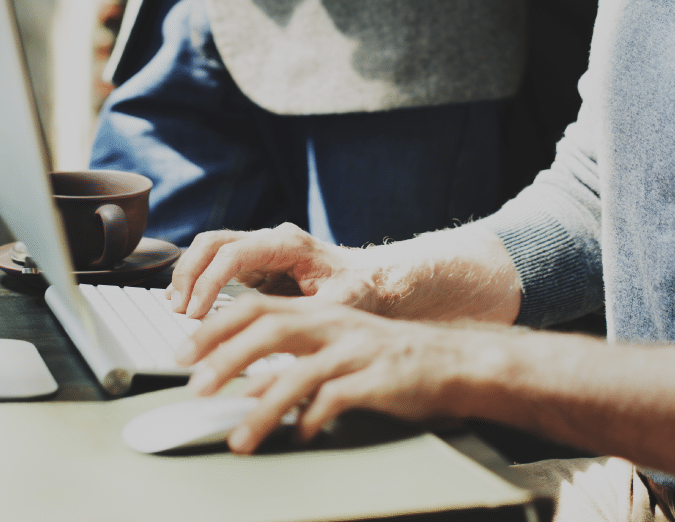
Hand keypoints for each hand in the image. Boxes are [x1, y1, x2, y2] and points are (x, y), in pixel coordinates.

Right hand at [167, 223, 378, 317]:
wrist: (370, 279)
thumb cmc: (360, 288)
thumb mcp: (342, 304)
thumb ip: (309, 318)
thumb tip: (274, 338)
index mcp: (288, 244)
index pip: (234, 254)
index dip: (209, 282)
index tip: (196, 313)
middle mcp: (270, 240)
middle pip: (213, 242)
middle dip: (189, 273)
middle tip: (178, 311)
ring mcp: (261, 250)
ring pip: (210, 249)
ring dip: (189, 275)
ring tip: (178, 309)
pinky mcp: (256, 264)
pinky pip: (218, 263)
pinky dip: (199, 279)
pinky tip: (189, 304)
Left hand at [174, 294, 500, 453]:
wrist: (448, 361)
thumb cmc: (385, 356)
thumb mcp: (334, 349)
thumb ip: (291, 362)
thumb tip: (247, 387)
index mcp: (318, 312)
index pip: (256, 308)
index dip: (217, 327)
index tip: (186, 353)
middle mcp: (332, 324)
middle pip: (268, 330)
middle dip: (226, 358)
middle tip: (197, 389)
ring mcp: (355, 350)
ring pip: (297, 373)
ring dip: (262, 407)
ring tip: (239, 437)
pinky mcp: (376, 379)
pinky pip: (335, 399)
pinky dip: (310, 418)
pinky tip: (300, 433)